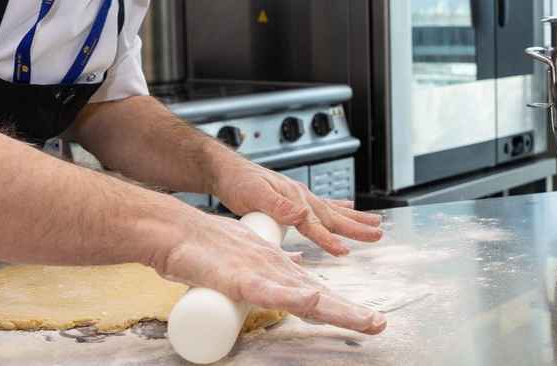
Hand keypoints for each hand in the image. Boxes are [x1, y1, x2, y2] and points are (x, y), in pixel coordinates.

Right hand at [149, 207, 385, 334]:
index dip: (344, 309)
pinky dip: (291, 295)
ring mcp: (260, 275)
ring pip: (304, 297)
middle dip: (350, 313)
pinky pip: (269, 290)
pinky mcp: (240, 278)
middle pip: (319, 300)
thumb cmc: (207, 249)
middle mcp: (275, 274)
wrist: (177, 233)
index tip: (371, 320)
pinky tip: (311, 297)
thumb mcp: (248, 261)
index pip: (318, 297)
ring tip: (365, 319)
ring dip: (336, 309)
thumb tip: (298, 275)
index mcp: (278, 274)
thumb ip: (273, 270)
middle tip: (379, 324)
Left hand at [211, 160, 381, 255]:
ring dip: (354, 219)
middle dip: (356, 227)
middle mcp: (300, 196)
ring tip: (376, 223)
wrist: (226, 170)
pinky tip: (350, 209)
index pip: (314, 224)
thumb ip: (278, 205)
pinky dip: (339, 209)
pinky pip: (322, 206)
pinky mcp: (294, 198)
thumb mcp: (254, 193)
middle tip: (379, 234)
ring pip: (333, 211)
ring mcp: (299, 196)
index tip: (344, 252)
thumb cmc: (238, 181)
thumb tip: (301, 213)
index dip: (329, 239)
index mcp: (293, 197)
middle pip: (333, 216)